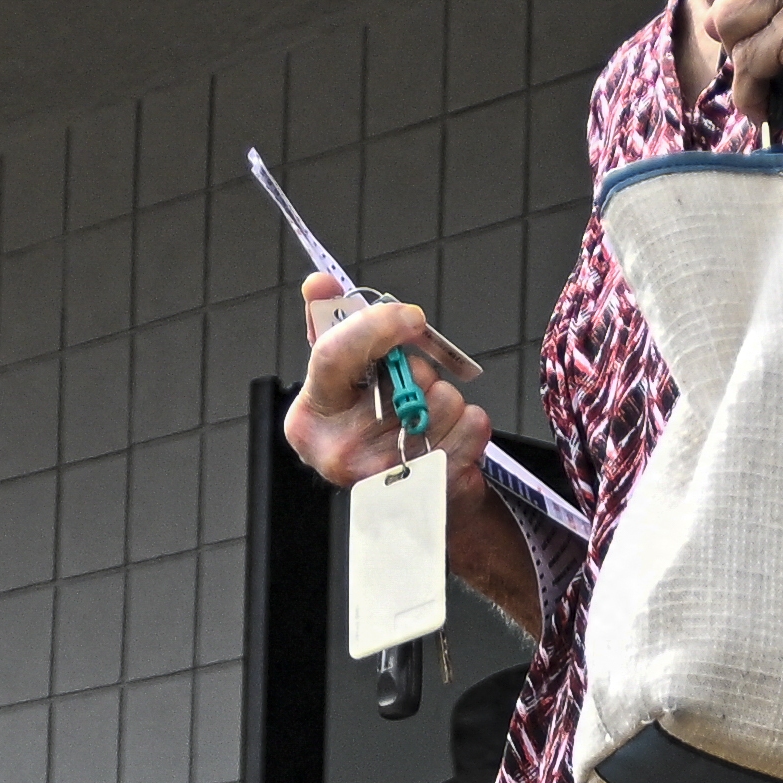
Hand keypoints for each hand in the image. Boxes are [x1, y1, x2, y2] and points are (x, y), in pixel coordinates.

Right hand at [284, 273, 492, 494]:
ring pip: (443, 399)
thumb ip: (332, 328)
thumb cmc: (378, 433)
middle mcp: (338, 452)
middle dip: (420, 371)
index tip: (411, 317)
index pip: (335, 354)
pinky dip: (472, 424)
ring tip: (428, 421)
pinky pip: (472, 425)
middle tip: (411, 391)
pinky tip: (450, 440)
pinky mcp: (432, 487)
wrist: (412, 500)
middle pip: (401, 376)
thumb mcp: (345, 382)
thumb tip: (317, 282)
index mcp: (310, 417)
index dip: (376, 326)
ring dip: (447, 400)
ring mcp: (387, 474)